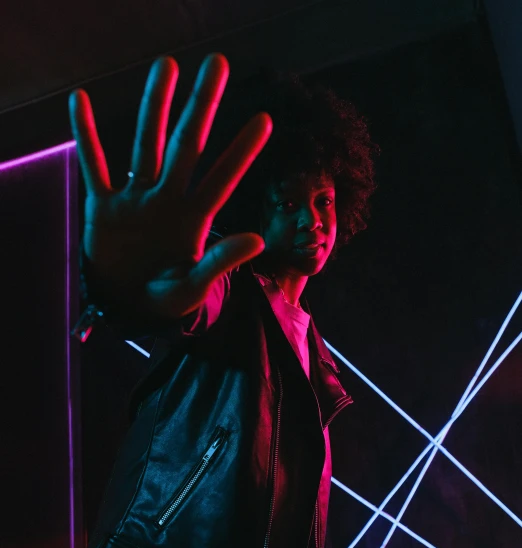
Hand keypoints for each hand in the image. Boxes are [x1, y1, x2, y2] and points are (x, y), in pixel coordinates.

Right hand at [69, 53, 271, 320]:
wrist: (127, 308)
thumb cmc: (165, 300)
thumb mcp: (194, 286)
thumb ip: (220, 261)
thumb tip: (258, 239)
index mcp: (194, 218)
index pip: (223, 178)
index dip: (242, 151)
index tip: (265, 119)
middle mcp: (168, 199)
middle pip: (188, 145)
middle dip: (202, 106)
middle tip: (218, 64)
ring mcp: (137, 198)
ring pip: (146, 144)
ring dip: (154, 106)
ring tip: (165, 65)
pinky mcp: (105, 206)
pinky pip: (94, 165)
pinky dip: (87, 136)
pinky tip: (81, 101)